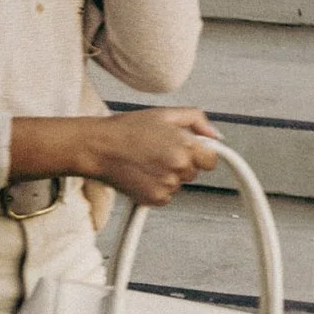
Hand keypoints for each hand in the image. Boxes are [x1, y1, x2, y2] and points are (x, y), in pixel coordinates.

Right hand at [91, 105, 220, 206]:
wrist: (98, 148)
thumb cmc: (125, 130)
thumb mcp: (164, 114)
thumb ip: (196, 120)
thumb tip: (214, 135)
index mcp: (186, 146)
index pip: (211, 160)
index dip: (200, 154)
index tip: (189, 151)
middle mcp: (179, 167)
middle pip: (193, 173)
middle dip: (181, 163)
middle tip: (158, 152)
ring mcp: (167, 185)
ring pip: (178, 184)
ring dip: (167, 176)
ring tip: (146, 161)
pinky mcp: (154, 199)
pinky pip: (165, 196)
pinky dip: (156, 188)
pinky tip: (141, 174)